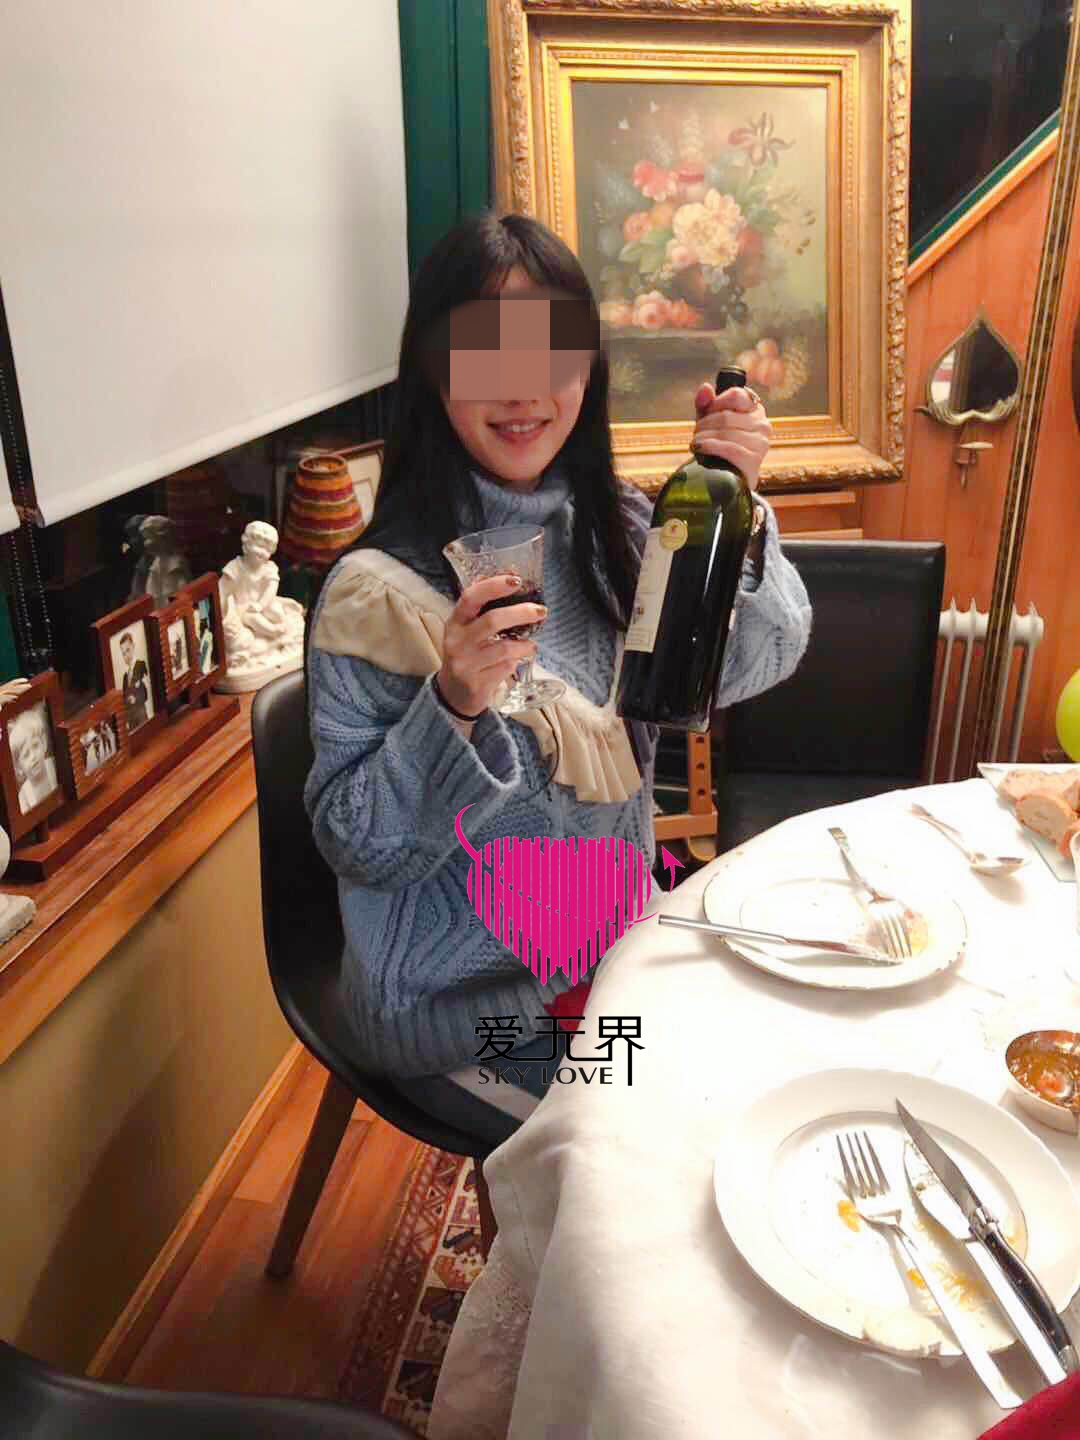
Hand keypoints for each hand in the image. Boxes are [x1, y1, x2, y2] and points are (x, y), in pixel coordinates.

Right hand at [437, 575, 546, 717]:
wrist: (453, 694)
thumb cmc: (467, 655)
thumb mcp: (467, 631)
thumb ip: (484, 610)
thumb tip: (514, 583)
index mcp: (455, 623)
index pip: (471, 598)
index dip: (493, 586)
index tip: (516, 580)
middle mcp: (457, 642)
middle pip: (492, 620)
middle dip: (521, 613)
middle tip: (540, 611)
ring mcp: (466, 664)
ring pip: (504, 648)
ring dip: (524, 645)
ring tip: (531, 645)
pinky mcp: (478, 683)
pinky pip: (506, 668)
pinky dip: (516, 662)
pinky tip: (517, 660)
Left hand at [691, 384, 770, 490]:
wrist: (729, 480)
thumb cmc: (720, 446)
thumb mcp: (711, 423)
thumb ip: (707, 405)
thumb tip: (705, 388)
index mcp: (755, 410)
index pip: (737, 394)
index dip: (716, 402)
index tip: (706, 413)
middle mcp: (762, 425)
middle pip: (725, 416)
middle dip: (704, 424)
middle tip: (696, 433)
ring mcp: (760, 443)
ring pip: (725, 432)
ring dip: (702, 437)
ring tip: (697, 444)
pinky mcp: (753, 460)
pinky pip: (728, 448)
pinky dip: (709, 447)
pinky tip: (700, 450)